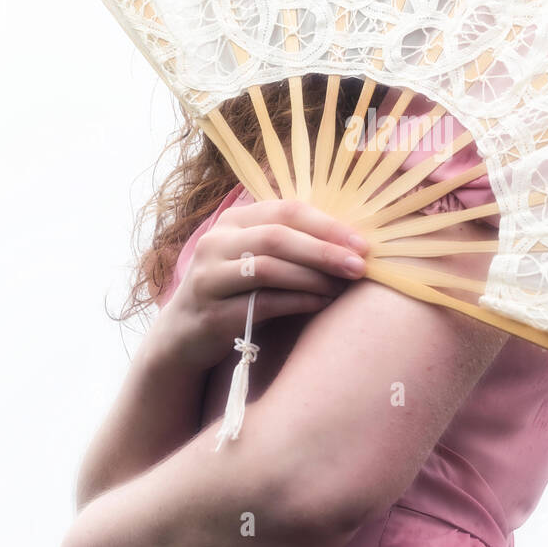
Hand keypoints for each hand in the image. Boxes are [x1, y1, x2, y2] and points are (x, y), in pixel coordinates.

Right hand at [151, 198, 370, 372]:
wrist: (184, 336)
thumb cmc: (235, 293)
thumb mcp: (254, 258)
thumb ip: (290, 243)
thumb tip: (352, 242)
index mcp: (232, 221)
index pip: (285, 211)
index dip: (327, 225)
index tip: (363, 244)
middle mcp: (215, 243)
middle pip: (278, 237)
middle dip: (324, 250)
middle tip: (359, 266)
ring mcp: (209, 278)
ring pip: (268, 269)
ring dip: (313, 277)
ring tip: (342, 287)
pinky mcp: (212, 314)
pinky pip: (262, 304)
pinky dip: (298, 301)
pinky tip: (321, 303)